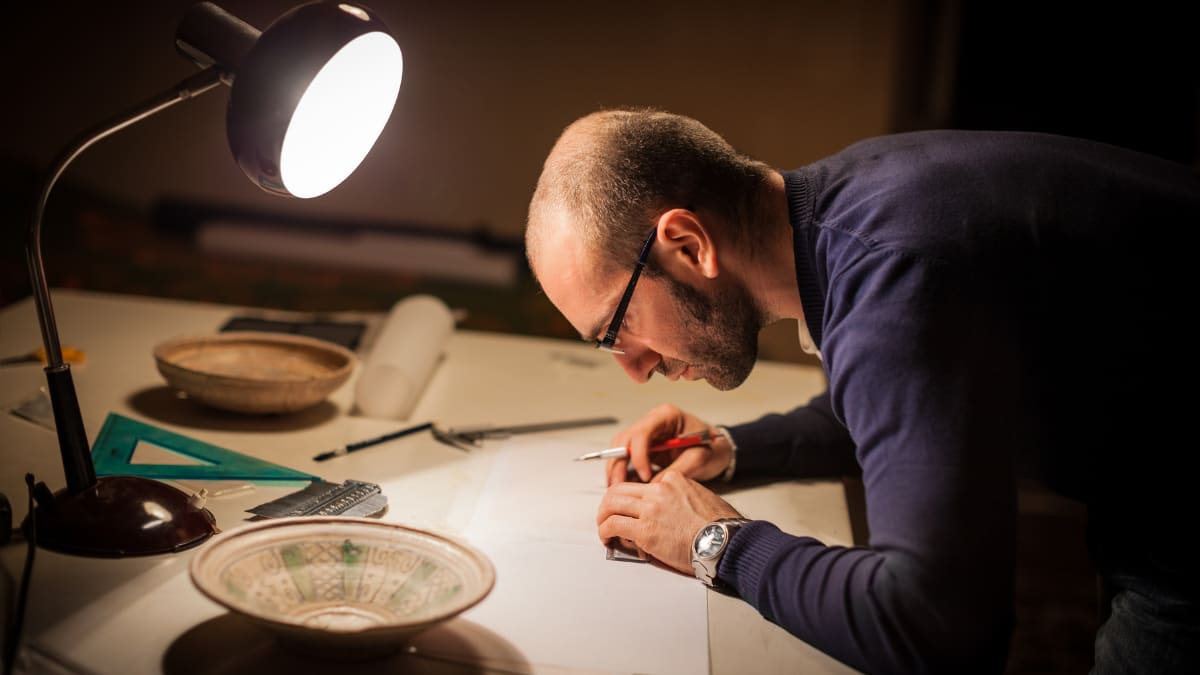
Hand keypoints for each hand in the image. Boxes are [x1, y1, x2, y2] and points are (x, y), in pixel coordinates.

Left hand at [596, 471, 741, 572]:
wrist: (725, 542)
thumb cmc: (720, 527)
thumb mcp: (701, 498)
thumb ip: (681, 498)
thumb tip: (668, 512)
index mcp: (673, 480)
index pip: (641, 484)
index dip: (631, 498)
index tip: (629, 509)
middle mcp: (659, 490)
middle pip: (620, 489)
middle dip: (609, 503)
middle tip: (606, 515)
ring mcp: (650, 509)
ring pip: (611, 504)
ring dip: (603, 517)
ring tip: (603, 528)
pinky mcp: (645, 531)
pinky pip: (613, 525)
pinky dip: (605, 531)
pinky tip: (607, 538)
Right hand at [606, 404, 732, 484]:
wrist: (719, 449)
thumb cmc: (713, 448)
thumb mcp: (700, 459)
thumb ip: (676, 471)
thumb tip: (652, 486)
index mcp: (666, 416)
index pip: (642, 433)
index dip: (639, 456)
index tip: (645, 476)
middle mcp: (652, 422)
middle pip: (624, 440)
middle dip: (619, 464)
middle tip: (618, 486)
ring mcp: (647, 433)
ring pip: (620, 449)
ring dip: (617, 469)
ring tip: (618, 489)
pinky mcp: (645, 447)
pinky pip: (627, 458)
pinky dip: (624, 472)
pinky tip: (626, 487)